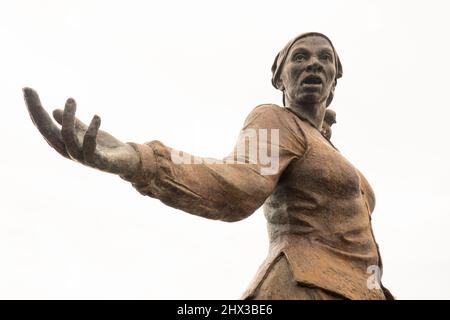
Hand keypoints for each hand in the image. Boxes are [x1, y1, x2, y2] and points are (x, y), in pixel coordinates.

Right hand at [23, 87, 139, 176]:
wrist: (128, 162)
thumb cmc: (107, 148)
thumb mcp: (88, 131)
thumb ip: (74, 123)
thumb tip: (54, 110)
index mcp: (65, 145)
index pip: (44, 127)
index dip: (35, 110)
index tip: (27, 89)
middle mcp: (70, 152)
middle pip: (48, 133)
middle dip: (37, 112)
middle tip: (31, 90)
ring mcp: (84, 158)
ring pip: (68, 139)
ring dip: (68, 118)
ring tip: (71, 100)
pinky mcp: (99, 162)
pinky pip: (91, 147)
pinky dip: (92, 132)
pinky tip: (97, 117)